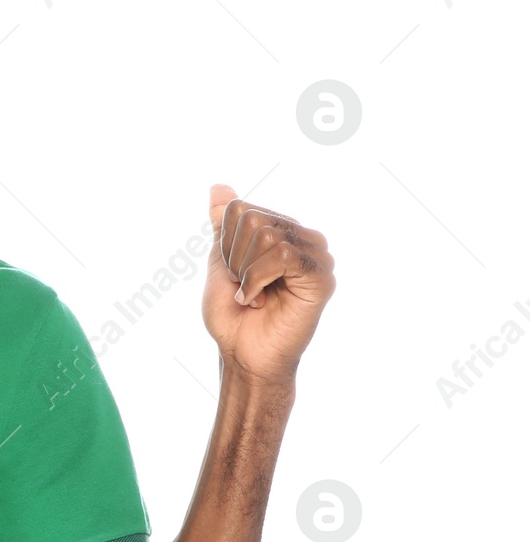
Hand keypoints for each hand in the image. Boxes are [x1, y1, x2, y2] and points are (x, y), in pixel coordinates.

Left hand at [202, 184, 335, 385]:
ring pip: (266, 235)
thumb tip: (219, 187)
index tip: (232, 273)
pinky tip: (259, 300)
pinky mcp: (322, 278)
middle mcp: (303, 238)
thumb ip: (223, 224)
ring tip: (253, 295)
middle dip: (234, 257)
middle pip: (253, 218)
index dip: (224, 244)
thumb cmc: (232, 314)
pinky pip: (281, 256)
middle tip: (244, 286)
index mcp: (281, 231)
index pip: (240, 208)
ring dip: (244, 272)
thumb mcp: (219, 261)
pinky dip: (256, 279)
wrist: (242, 354)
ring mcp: (316, 256)